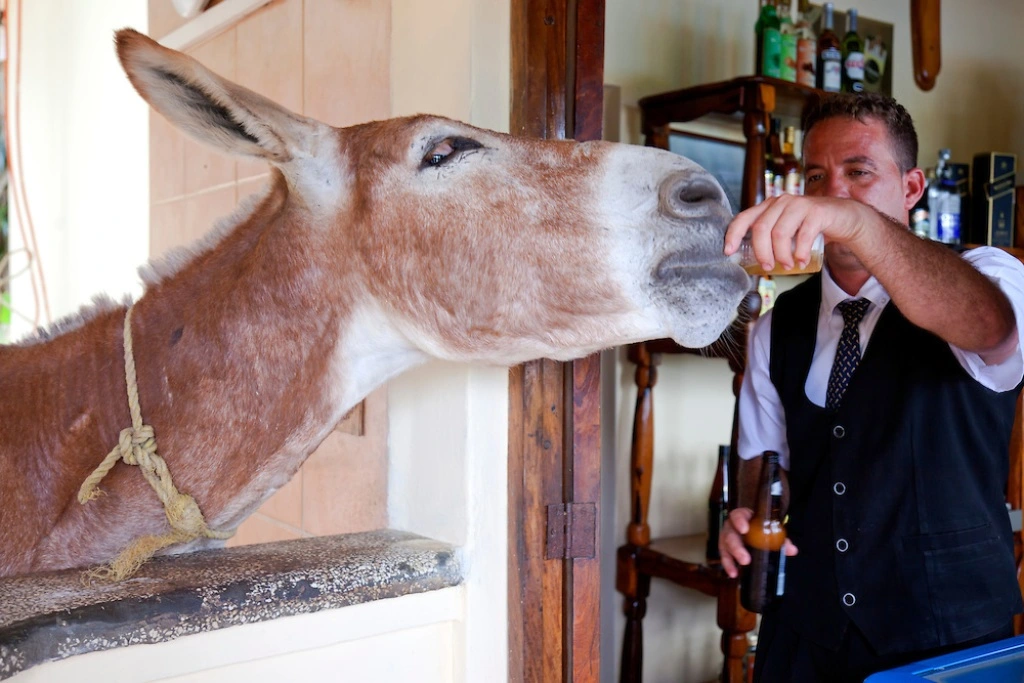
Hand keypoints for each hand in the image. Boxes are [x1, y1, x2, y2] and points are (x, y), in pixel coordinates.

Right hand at [719, 507, 798, 578]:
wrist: (757, 532)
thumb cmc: (763, 529)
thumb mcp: (772, 531)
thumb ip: (781, 539)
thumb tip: (792, 550)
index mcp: (743, 517)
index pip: (738, 515)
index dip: (739, 521)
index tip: (745, 530)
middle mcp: (732, 527)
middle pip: (729, 534)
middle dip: (736, 547)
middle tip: (745, 559)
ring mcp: (727, 538)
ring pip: (724, 546)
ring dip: (732, 558)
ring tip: (739, 568)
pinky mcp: (726, 550)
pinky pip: (725, 557)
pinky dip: (728, 566)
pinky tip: (733, 574)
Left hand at [723, 195, 877, 272]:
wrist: (842, 218)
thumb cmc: (808, 228)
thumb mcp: (785, 231)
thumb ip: (769, 239)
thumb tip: (748, 263)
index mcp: (768, 207)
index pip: (743, 218)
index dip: (733, 235)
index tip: (728, 252)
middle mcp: (781, 202)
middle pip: (761, 229)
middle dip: (762, 252)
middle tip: (769, 267)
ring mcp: (799, 204)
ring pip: (780, 233)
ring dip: (781, 255)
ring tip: (789, 266)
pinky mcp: (817, 211)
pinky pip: (803, 234)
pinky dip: (801, 252)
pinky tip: (802, 262)